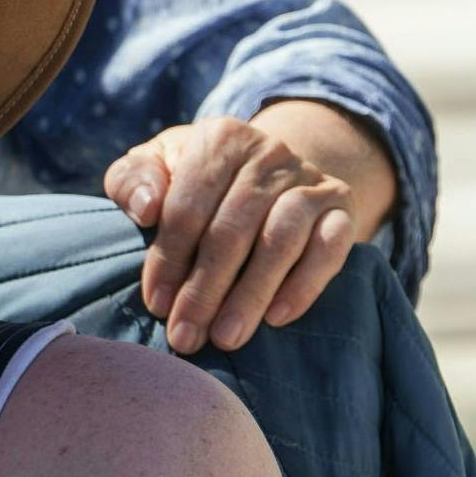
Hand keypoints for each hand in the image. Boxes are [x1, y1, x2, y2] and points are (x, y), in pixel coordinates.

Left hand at [103, 116, 356, 355]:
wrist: (269, 173)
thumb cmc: (195, 180)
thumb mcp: (156, 168)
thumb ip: (133, 181)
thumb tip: (145, 207)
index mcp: (219, 139)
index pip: (188, 204)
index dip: (169, 258)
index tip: (156, 305)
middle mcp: (269, 151)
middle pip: (233, 228)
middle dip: (205, 288)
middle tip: (186, 336)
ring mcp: (310, 178)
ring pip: (281, 239)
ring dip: (251, 294)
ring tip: (226, 337)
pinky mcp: (342, 206)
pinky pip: (330, 247)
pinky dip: (304, 284)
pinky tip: (277, 318)